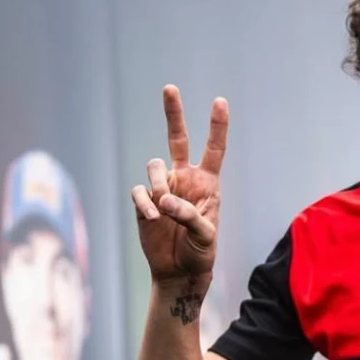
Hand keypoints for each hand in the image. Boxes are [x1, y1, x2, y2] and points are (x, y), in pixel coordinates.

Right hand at [131, 85, 228, 288]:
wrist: (178, 271)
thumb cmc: (200, 252)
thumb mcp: (205, 236)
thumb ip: (189, 215)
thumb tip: (164, 199)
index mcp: (207, 183)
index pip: (213, 149)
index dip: (217, 126)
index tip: (220, 101)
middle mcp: (184, 179)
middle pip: (178, 139)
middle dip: (173, 113)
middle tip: (169, 88)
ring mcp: (163, 188)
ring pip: (154, 166)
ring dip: (158, 184)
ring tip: (165, 209)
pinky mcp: (144, 202)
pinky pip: (139, 191)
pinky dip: (145, 203)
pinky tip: (154, 218)